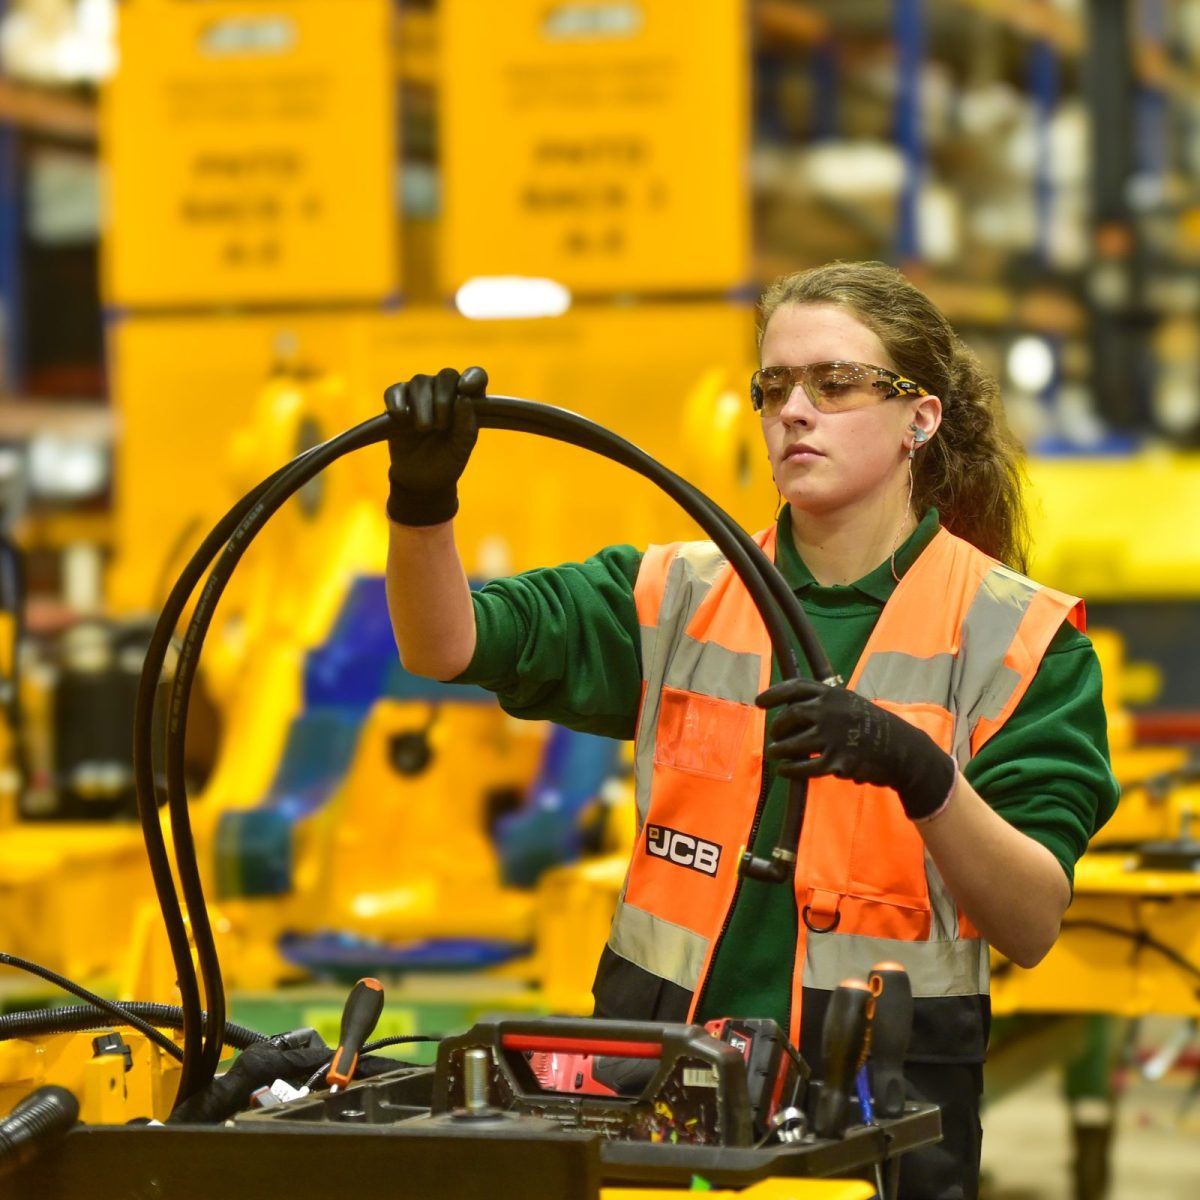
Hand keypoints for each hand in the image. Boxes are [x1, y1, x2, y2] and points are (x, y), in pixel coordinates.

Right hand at [383, 366, 487, 524]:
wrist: (421, 480)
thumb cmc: (447, 461)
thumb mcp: (461, 449)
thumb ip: (466, 426)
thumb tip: (463, 398)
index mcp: (467, 401)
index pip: (476, 376)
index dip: (472, 378)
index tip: (465, 390)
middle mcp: (445, 392)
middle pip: (446, 376)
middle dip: (443, 398)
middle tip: (440, 426)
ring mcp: (420, 394)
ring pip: (420, 381)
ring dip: (422, 404)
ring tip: (423, 428)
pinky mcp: (398, 402)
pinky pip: (395, 391)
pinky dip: (397, 401)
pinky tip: (399, 416)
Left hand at [757, 677, 956, 820]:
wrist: (902, 751)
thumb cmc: (874, 727)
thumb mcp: (851, 704)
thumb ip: (826, 704)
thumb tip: (794, 712)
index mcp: (833, 694)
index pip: (795, 687)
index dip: (774, 694)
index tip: (759, 702)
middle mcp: (830, 711)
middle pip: (790, 717)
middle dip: (778, 727)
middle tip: (774, 735)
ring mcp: (832, 736)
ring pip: (792, 744)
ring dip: (778, 750)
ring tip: (775, 753)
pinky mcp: (837, 761)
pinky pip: (804, 766)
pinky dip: (790, 769)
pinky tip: (785, 770)